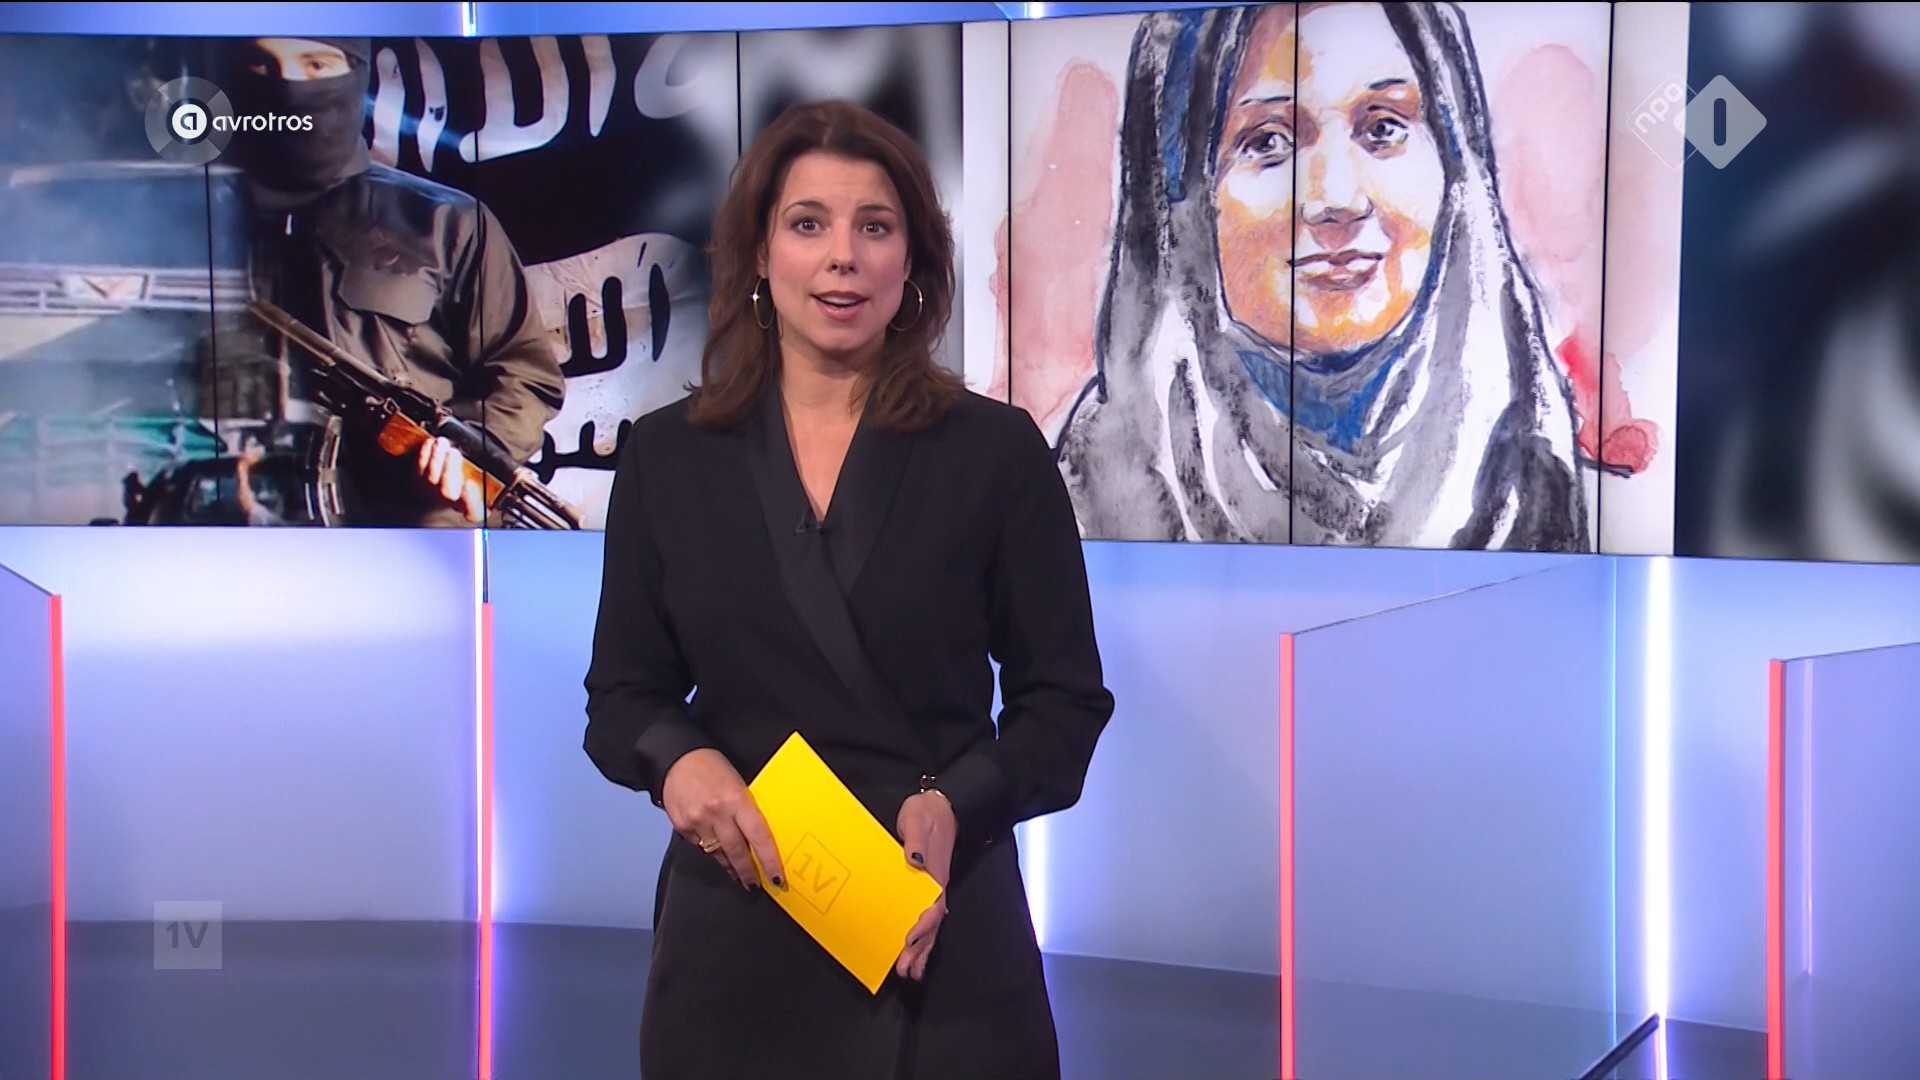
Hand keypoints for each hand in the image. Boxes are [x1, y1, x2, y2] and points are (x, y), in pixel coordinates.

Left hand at [417, 436, 485, 522]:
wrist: (448, 489)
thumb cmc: (472, 484)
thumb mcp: (488, 485)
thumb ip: (491, 480)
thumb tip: (501, 464)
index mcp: (473, 507)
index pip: (473, 513)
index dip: (470, 501)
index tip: (469, 484)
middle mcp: (451, 504)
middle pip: (447, 493)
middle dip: (449, 470)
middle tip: (454, 453)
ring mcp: (432, 494)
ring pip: (431, 479)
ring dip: (436, 457)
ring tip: (442, 443)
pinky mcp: (418, 483)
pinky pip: (418, 469)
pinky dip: (425, 454)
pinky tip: (431, 443)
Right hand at [660, 748, 784, 891]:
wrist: (677, 757)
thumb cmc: (712, 767)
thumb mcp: (738, 783)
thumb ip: (746, 810)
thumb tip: (759, 838)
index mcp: (736, 799)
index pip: (759, 836)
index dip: (769, 860)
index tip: (776, 877)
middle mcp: (717, 812)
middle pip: (737, 852)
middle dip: (748, 873)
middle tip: (756, 884)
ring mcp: (697, 821)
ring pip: (717, 854)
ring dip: (729, 865)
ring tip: (737, 872)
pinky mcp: (681, 826)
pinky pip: (699, 846)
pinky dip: (709, 849)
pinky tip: (714, 846)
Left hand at [894, 790, 955, 981]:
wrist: (943, 806)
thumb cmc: (927, 812)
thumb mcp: (918, 819)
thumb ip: (916, 840)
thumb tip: (914, 860)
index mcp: (934, 873)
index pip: (932, 906)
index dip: (922, 926)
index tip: (909, 942)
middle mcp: (937, 886)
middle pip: (931, 924)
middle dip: (919, 949)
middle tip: (906, 971)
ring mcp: (934, 888)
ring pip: (930, 926)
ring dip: (921, 950)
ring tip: (911, 972)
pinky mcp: (929, 887)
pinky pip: (927, 917)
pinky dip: (923, 937)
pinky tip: (916, 951)